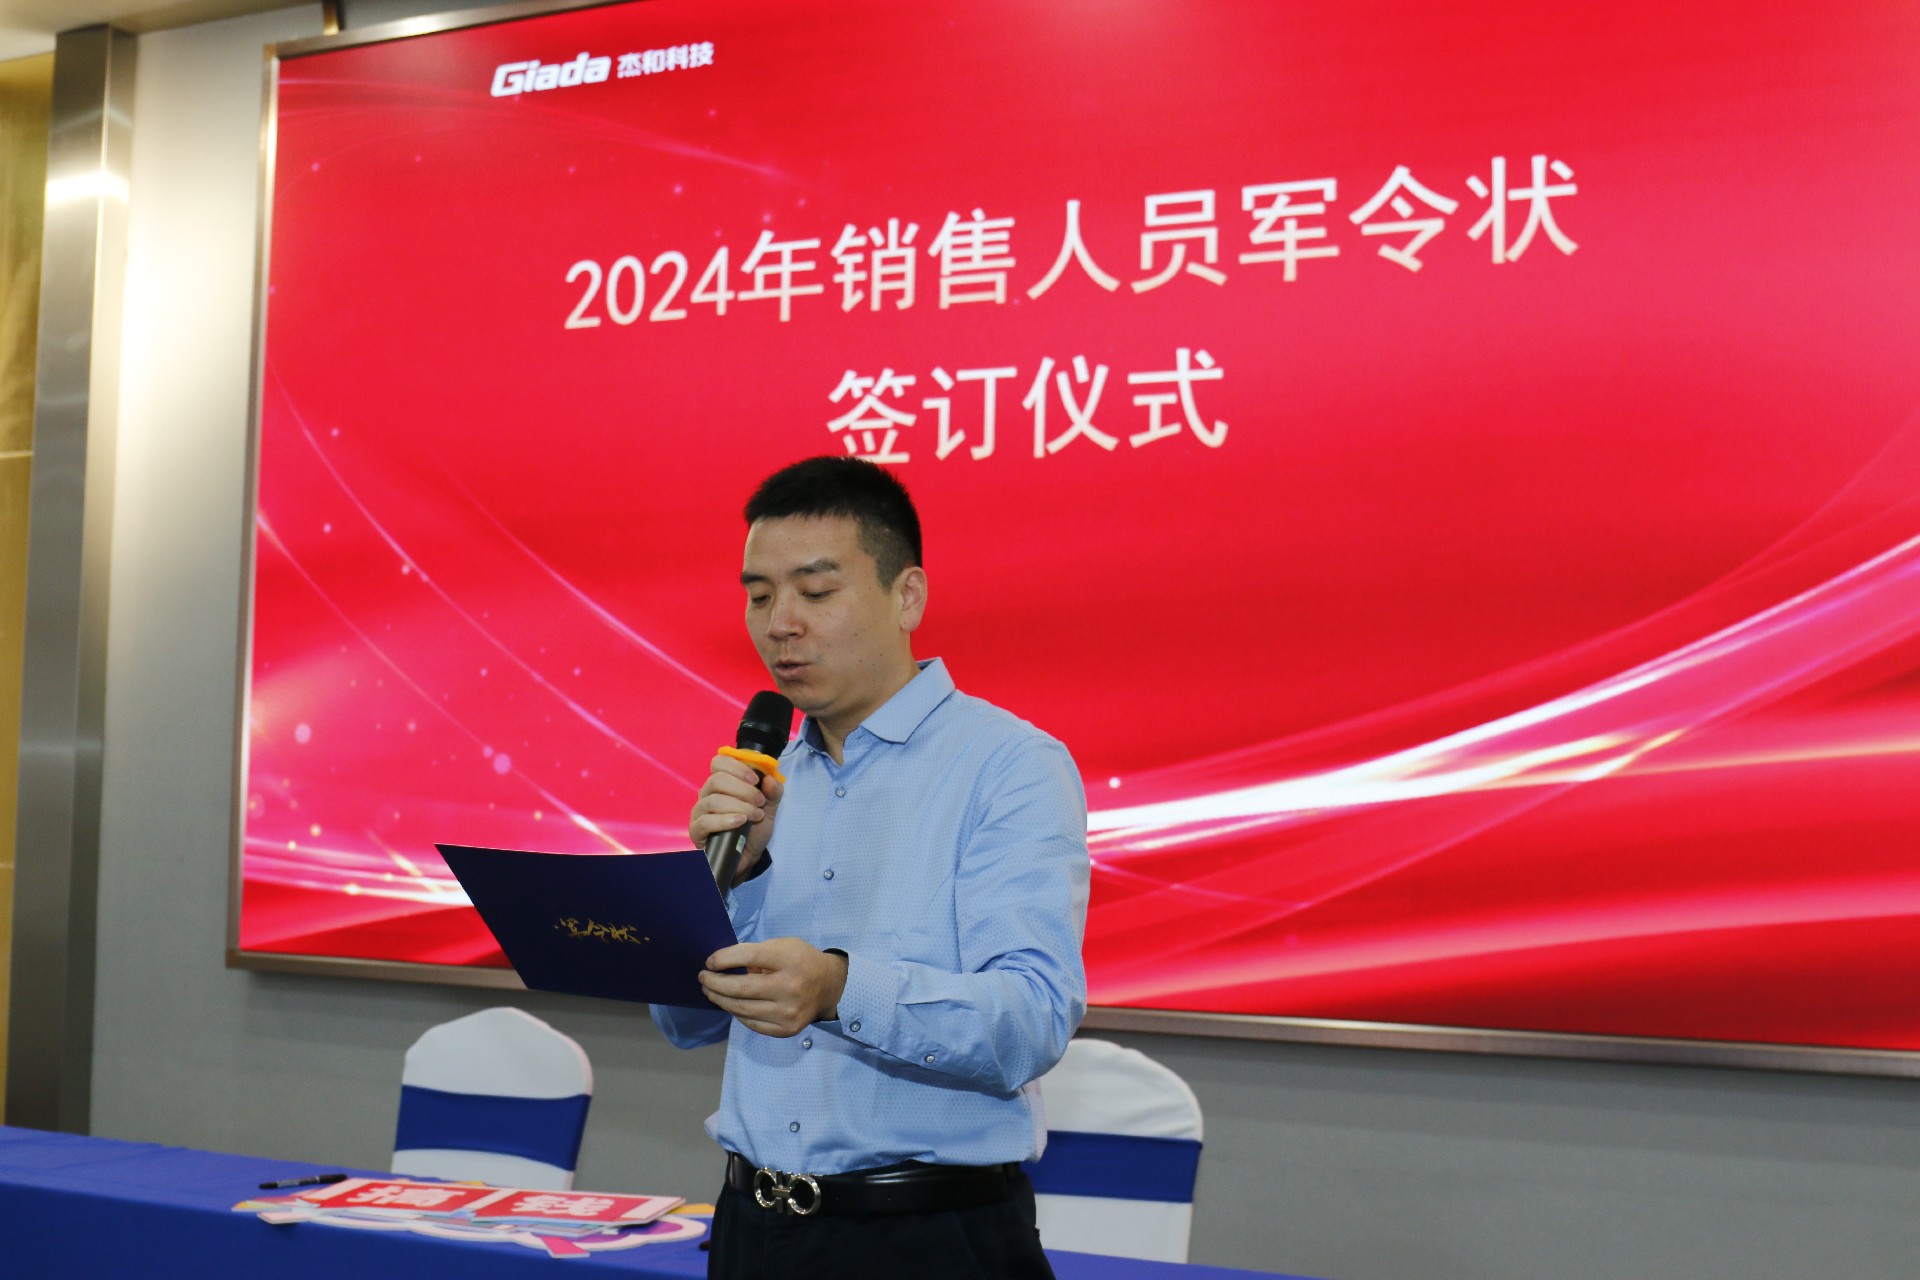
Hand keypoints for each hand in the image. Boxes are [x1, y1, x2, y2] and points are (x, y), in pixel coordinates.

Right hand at [688, 753, 783, 880]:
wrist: (749, 855)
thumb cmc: (755, 827)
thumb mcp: (770, 806)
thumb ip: (774, 791)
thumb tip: (769, 780)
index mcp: (723, 782)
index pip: (719, 762)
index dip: (738, 767)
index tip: (756, 780)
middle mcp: (708, 793)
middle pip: (717, 779)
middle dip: (743, 789)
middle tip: (759, 801)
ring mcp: (700, 811)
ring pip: (713, 800)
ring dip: (739, 806)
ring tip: (755, 815)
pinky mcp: (696, 830)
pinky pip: (705, 821)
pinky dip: (725, 820)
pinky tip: (740, 822)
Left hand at [699, 938, 848, 1037]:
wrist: (830, 987)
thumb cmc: (801, 961)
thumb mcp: (783, 946)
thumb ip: (755, 953)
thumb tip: (722, 966)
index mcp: (789, 959)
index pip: (747, 957)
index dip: (723, 959)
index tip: (709, 962)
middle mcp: (789, 987)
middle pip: (740, 987)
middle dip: (715, 983)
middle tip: (703, 978)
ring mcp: (788, 1011)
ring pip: (742, 1009)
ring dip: (720, 999)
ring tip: (710, 991)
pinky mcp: (787, 1029)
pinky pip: (752, 1023)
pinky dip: (737, 1013)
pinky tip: (731, 1005)